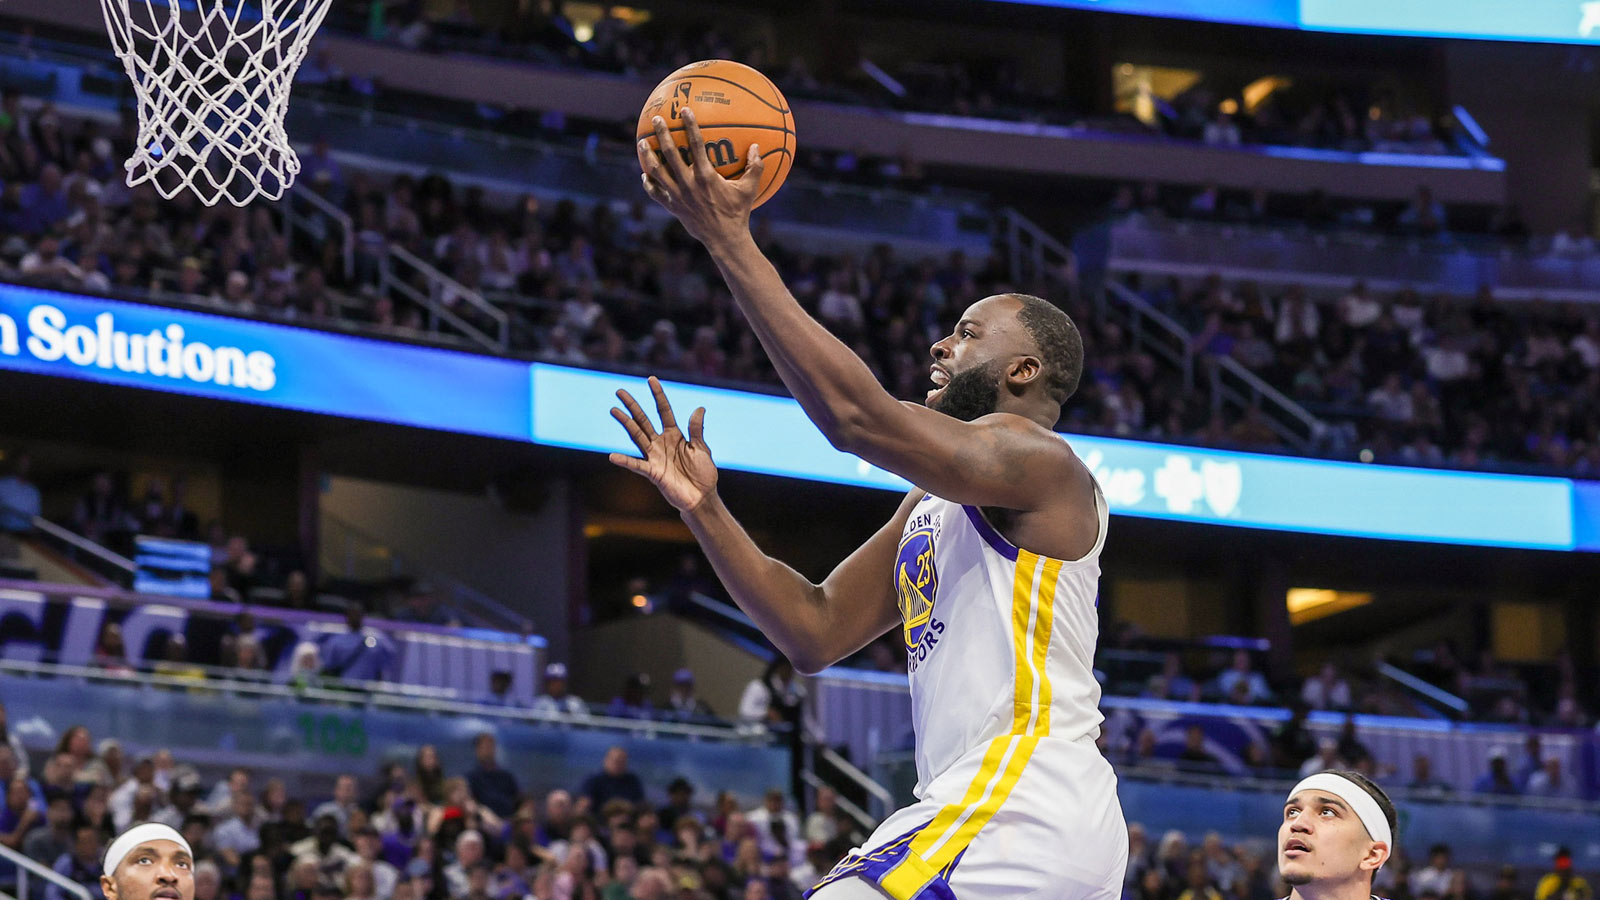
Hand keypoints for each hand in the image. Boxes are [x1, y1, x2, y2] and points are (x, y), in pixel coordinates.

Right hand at [609, 376, 717, 512]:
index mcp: (675, 435)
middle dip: (633, 406)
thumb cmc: (703, 473)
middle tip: (620, 391)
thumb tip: (700, 408)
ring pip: (637, 436)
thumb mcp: (702, 448)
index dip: (658, 395)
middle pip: (644, 420)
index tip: (651, 379)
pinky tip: (612, 456)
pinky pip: (637, 465)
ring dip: (626, 423)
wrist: (702, 497)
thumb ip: (697, 429)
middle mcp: (661, 443)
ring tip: (614, 410)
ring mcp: (655, 456)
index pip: (664, 411)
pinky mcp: (653, 472)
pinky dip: (625, 461)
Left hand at [637, 107, 763, 247]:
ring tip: (641, 143)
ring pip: (657, 172)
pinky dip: (649, 184)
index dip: (689, 125)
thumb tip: (755, 146)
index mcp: (706, 176)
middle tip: (656, 119)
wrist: (724, 239)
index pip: (695, 144)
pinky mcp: (672, 207)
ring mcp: (678, 195)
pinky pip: (656, 193)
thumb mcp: (749, 189)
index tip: (684, 110)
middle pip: (670, 153)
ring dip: (647, 156)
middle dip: (662, 134)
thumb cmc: (738, 213)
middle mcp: (688, 183)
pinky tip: (644, 175)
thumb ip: (754, 166)